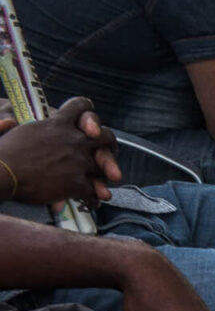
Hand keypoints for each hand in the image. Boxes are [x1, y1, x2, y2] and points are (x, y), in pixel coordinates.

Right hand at [0, 97, 122, 203]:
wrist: (2, 172)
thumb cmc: (3, 153)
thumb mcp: (17, 130)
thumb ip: (21, 124)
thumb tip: (7, 121)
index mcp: (58, 124)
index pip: (82, 108)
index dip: (88, 114)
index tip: (89, 124)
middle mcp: (73, 140)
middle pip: (105, 136)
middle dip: (109, 144)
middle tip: (108, 153)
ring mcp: (78, 161)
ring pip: (104, 167)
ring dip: (104, 176)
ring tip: (102, 184)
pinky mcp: (78, 182)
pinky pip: (95, 191)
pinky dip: (94, 198)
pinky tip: (91, 202)